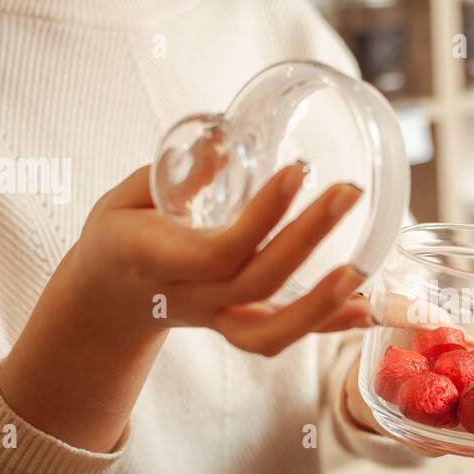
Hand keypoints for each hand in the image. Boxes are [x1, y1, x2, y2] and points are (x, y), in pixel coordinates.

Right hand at [70, 162, 372, 354]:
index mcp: (155, 259)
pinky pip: (283, 338)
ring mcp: (214, 321)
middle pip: (256, 283)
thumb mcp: (127, 196)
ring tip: (363, 269)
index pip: (219, 249)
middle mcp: (189, 298)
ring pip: (270, 333)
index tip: (297, 171)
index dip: (263, 216)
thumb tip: (223, 136)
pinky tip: (366, 306)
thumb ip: (177, 175)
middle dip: (307, 238)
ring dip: (321, 305)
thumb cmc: (120, 235)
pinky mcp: (234, 330)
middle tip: (348, 191)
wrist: (107, 299)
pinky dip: (327, 324)